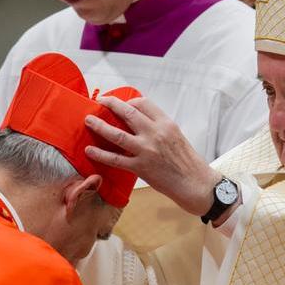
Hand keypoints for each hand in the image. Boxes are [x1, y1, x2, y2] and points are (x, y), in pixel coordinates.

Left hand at [84, 96, 222, 217]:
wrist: (195, 183)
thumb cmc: (188, 161)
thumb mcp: (176, 136)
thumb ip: (159, 128)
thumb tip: (141, 123)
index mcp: (166, 124)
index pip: (143, 103)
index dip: (129, 101)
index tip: (120, 103)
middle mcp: (155, 133)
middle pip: (128, 113)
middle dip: (111, 104)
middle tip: (99, 101)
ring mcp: (146, 150)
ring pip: (117, 134)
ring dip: (100, 126)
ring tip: (89, 120)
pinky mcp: (140, 167)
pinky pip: (116, 159)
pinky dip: (101, 154)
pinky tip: (90, 150)